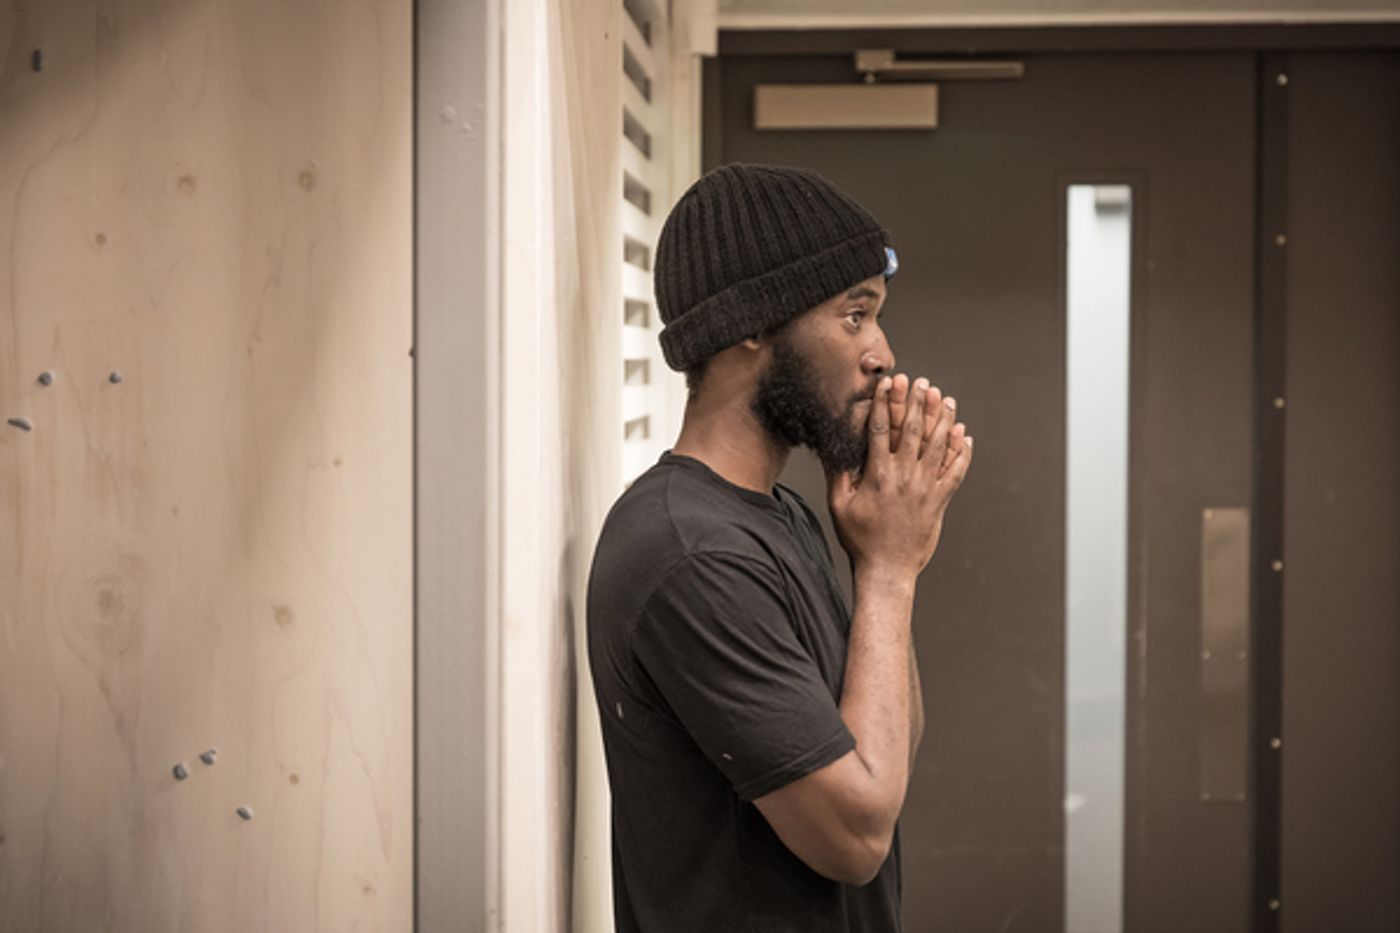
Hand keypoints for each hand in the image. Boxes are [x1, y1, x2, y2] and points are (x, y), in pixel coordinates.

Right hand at [827, 375, 972, 579]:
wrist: (887, 569)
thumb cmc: (859, 538)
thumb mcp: (839, 505)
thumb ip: (838, 474)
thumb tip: (833, 447)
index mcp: (877, 475)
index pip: (879, 429)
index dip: (884, 403)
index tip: (887, 383)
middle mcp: (904, 477)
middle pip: (911, 430)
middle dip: (916, 402)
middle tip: (921, 381)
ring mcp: (925, 489)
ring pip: (937, 446)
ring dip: (942, 419)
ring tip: (945, 398)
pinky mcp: (939, 501)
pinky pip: (955, 472)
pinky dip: (961, 452)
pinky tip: (965, 435)